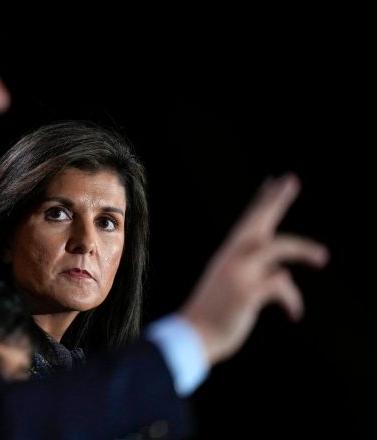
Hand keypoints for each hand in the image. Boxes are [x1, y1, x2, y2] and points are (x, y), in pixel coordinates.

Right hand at [180, 173, 328, 365]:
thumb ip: (257, 276)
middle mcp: (232, 258)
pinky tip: (294, 314)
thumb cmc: (214, 316)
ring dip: (302, 250)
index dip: (261, 203)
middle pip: (257, 222)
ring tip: (322, 256)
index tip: (273, 183)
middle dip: (274, 200)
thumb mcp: (234, 290)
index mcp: (228, 257)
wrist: (193, 336)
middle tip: (290, 180)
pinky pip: (282, 285)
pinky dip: (293, 300)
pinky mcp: (248, 291)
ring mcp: (239, 273)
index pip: (248, 223)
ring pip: (277, 247)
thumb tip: (283, 275)